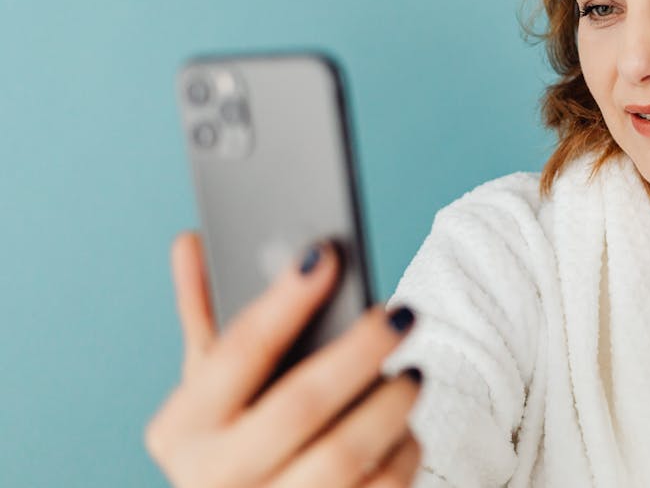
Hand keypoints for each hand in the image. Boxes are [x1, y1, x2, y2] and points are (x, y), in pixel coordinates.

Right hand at [145, 232, 422, 487]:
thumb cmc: (235, 445)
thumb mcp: (209, 393)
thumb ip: (205, 317)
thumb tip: (191, 239)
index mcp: (183, 430)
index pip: (236, 352)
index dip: (284, 300)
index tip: (326, 254)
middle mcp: (215, 478)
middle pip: (300, 404)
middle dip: (358, 351)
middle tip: (402, 314)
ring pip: (345, 455)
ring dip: (390, 405)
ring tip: (413, 372)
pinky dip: (402, 453)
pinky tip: (406, 428)